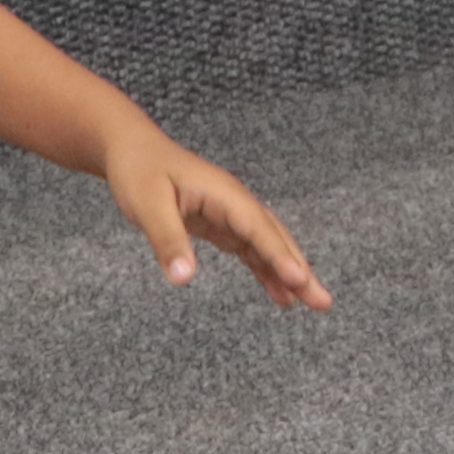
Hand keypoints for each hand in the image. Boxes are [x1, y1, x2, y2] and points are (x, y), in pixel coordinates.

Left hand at [99, 123, 330, 305]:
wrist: (131, 150)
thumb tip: (184, 279)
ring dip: (288, 272)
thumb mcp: (148, 206)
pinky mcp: (220, 224)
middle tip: (322, 301)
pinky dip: (265, 269)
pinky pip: (250, 249)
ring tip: (308, 303)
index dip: (280, 255)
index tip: (300, 280)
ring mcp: (230, 213)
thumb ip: (168, 241)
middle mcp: (235, 203)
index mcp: (224, 194)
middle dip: (299, 270)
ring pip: (267, 245)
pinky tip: (276, 291)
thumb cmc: (139, 171)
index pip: (258, 228)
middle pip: (274, 238)